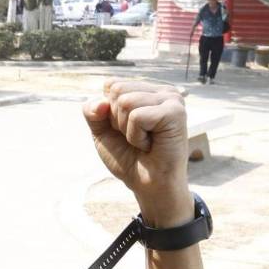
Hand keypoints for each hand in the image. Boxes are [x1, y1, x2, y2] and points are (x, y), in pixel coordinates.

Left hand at [82, 79, 190, 225]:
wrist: (147, 184)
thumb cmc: (128, 157)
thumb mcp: (101, 131)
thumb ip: (92, 111)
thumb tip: (101, 102)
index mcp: (145, 90)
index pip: (111, 84)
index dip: (108, 112)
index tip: (124, 129)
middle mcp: (161, 91)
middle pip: (117, 90)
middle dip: (117, 119)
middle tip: (136, 137)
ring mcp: (171, 99)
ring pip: (126, 102)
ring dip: (127, 129)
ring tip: (144, 141)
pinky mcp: (176, 112)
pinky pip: (137, 116)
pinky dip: (136, 136)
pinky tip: (150, 145)